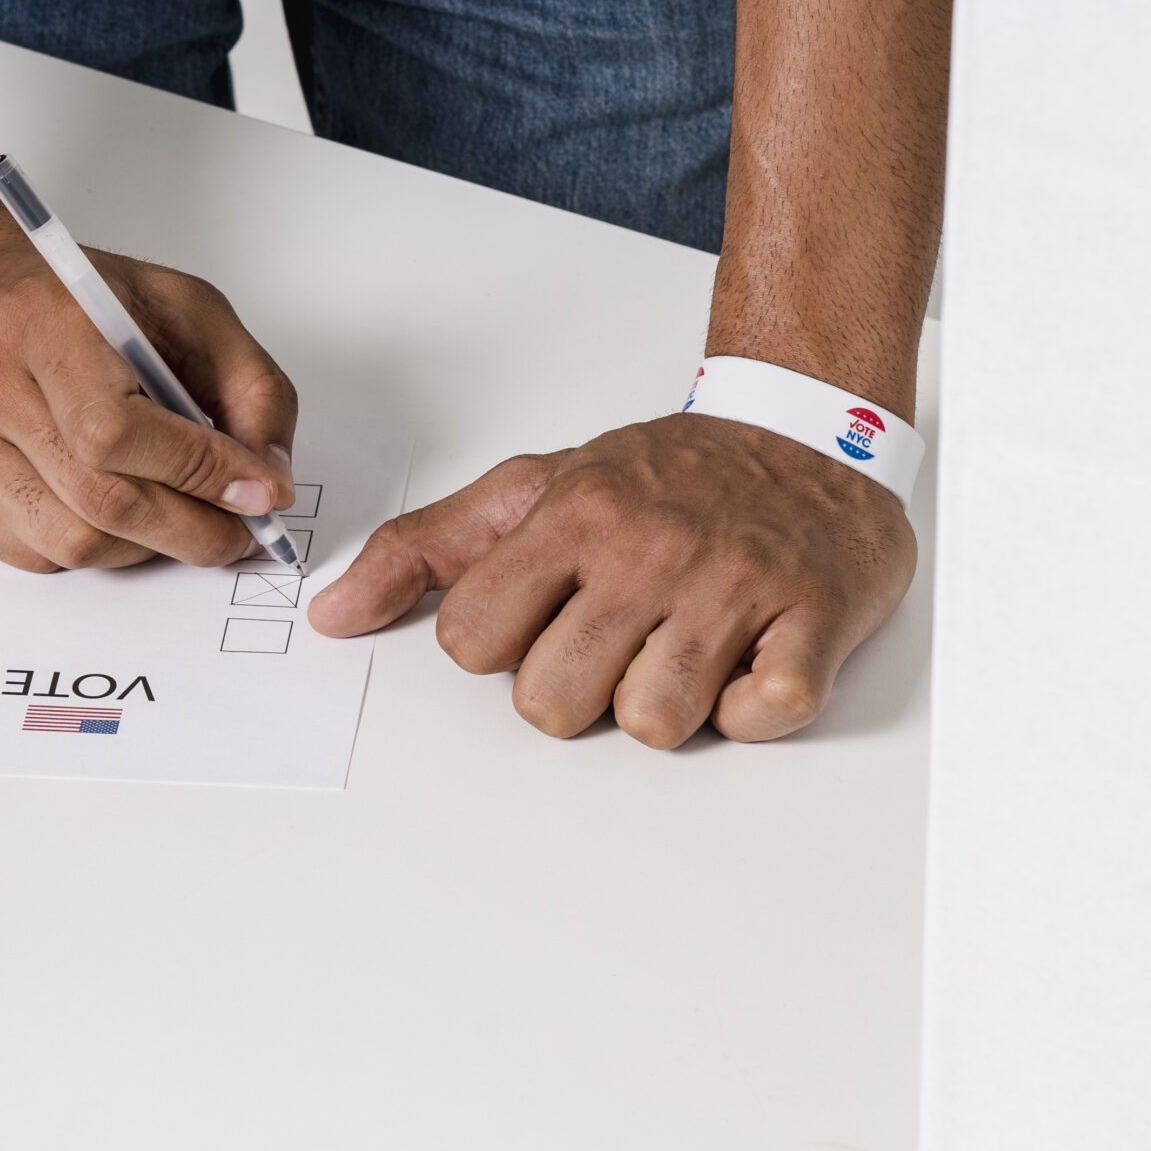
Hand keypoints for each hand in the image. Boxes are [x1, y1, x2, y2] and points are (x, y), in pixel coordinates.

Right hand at [0, 239, 298, 571]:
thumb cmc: (70, 298)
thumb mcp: (185, 308)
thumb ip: (250, 387)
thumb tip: (268, 484)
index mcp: (42, 323)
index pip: (119, 434)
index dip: (201, 475)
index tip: (259, 497)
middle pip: (102, 502)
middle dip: (192, 531)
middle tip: (235, 534)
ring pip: (70, 542)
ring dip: (142, 546)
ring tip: (171, 517)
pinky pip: (27, 553)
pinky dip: (86, 546)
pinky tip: (102, 507)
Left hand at [309, 414, 916, 746]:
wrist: (813, 428)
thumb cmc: (677, 472)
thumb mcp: (544, 485)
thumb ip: (433, 547)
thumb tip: (335, 614)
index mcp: (576, 514)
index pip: (474, 641)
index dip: (506, 649)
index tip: (552, 618)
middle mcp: (651, 547)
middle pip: (553, 704)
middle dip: (581, 691)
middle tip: (623, 641)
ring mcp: (737, 585)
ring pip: (654, 723)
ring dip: (671, 704)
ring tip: (690, 646)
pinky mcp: (815, 620)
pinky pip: (760, 716)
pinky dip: (754, 710)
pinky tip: (752, 659)